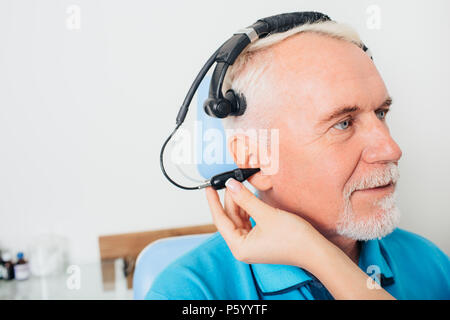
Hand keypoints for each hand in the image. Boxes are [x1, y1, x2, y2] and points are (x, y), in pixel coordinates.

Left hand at [205, 178, 329, 269]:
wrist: (315, 250)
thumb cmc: (293, 238)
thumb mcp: (266, 214)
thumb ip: (246, 199)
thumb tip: (231, 186)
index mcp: (239, 247)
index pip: (220, 221)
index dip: (214, 203)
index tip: (208, 189)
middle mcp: (243, 248)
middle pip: (230, 219)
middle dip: (230, 200)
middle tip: (230, 182)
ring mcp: (252, 245)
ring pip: (239, 219)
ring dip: (239, 203)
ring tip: (239, 187)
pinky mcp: (260, 240)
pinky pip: (248, 222)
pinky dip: (248, 209)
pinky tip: (248, 198)